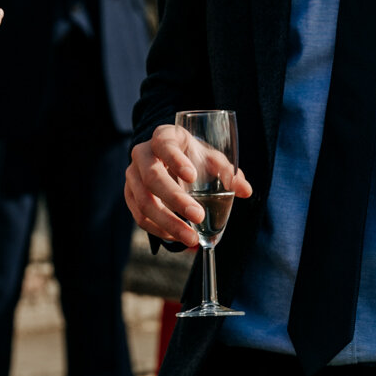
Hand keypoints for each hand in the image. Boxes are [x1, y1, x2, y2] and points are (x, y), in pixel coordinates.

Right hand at [125, 122, 251, 248]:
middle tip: (199, 216)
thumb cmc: (191, 157)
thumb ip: (227, 171)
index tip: (192, 176)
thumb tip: (245, 190)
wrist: (167, 160)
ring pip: (143, 202)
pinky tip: (178, 238)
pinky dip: (159, 230)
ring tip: (190, 237)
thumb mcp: (210, 158)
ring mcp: (132, 176)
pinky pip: (140, 217)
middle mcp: (142, 154)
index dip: (175, 160)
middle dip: (175, 200)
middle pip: (151, 178)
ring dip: (168, 222)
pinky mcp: (130, 196)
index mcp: (163, 137)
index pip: (164, 144)